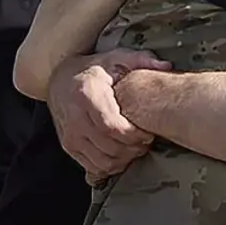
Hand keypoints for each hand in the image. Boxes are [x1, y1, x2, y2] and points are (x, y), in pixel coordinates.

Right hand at [46, 49, 170, 181]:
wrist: (59, 80)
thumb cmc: (92, 70)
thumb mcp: (116, 58)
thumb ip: (141, 60)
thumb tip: (166, 66)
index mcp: (87, 95)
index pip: (112, 127)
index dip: (134, 135)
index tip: (147, 133)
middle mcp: (75, 118)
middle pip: (110, 147)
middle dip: (134, 149)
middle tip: (146, 141)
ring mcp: (70, 135)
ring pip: (102, 161)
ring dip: (125, 160)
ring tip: (136, 148)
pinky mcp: (69, 147)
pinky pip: (93, 167)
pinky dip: (111, 167)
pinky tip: (122, 155)